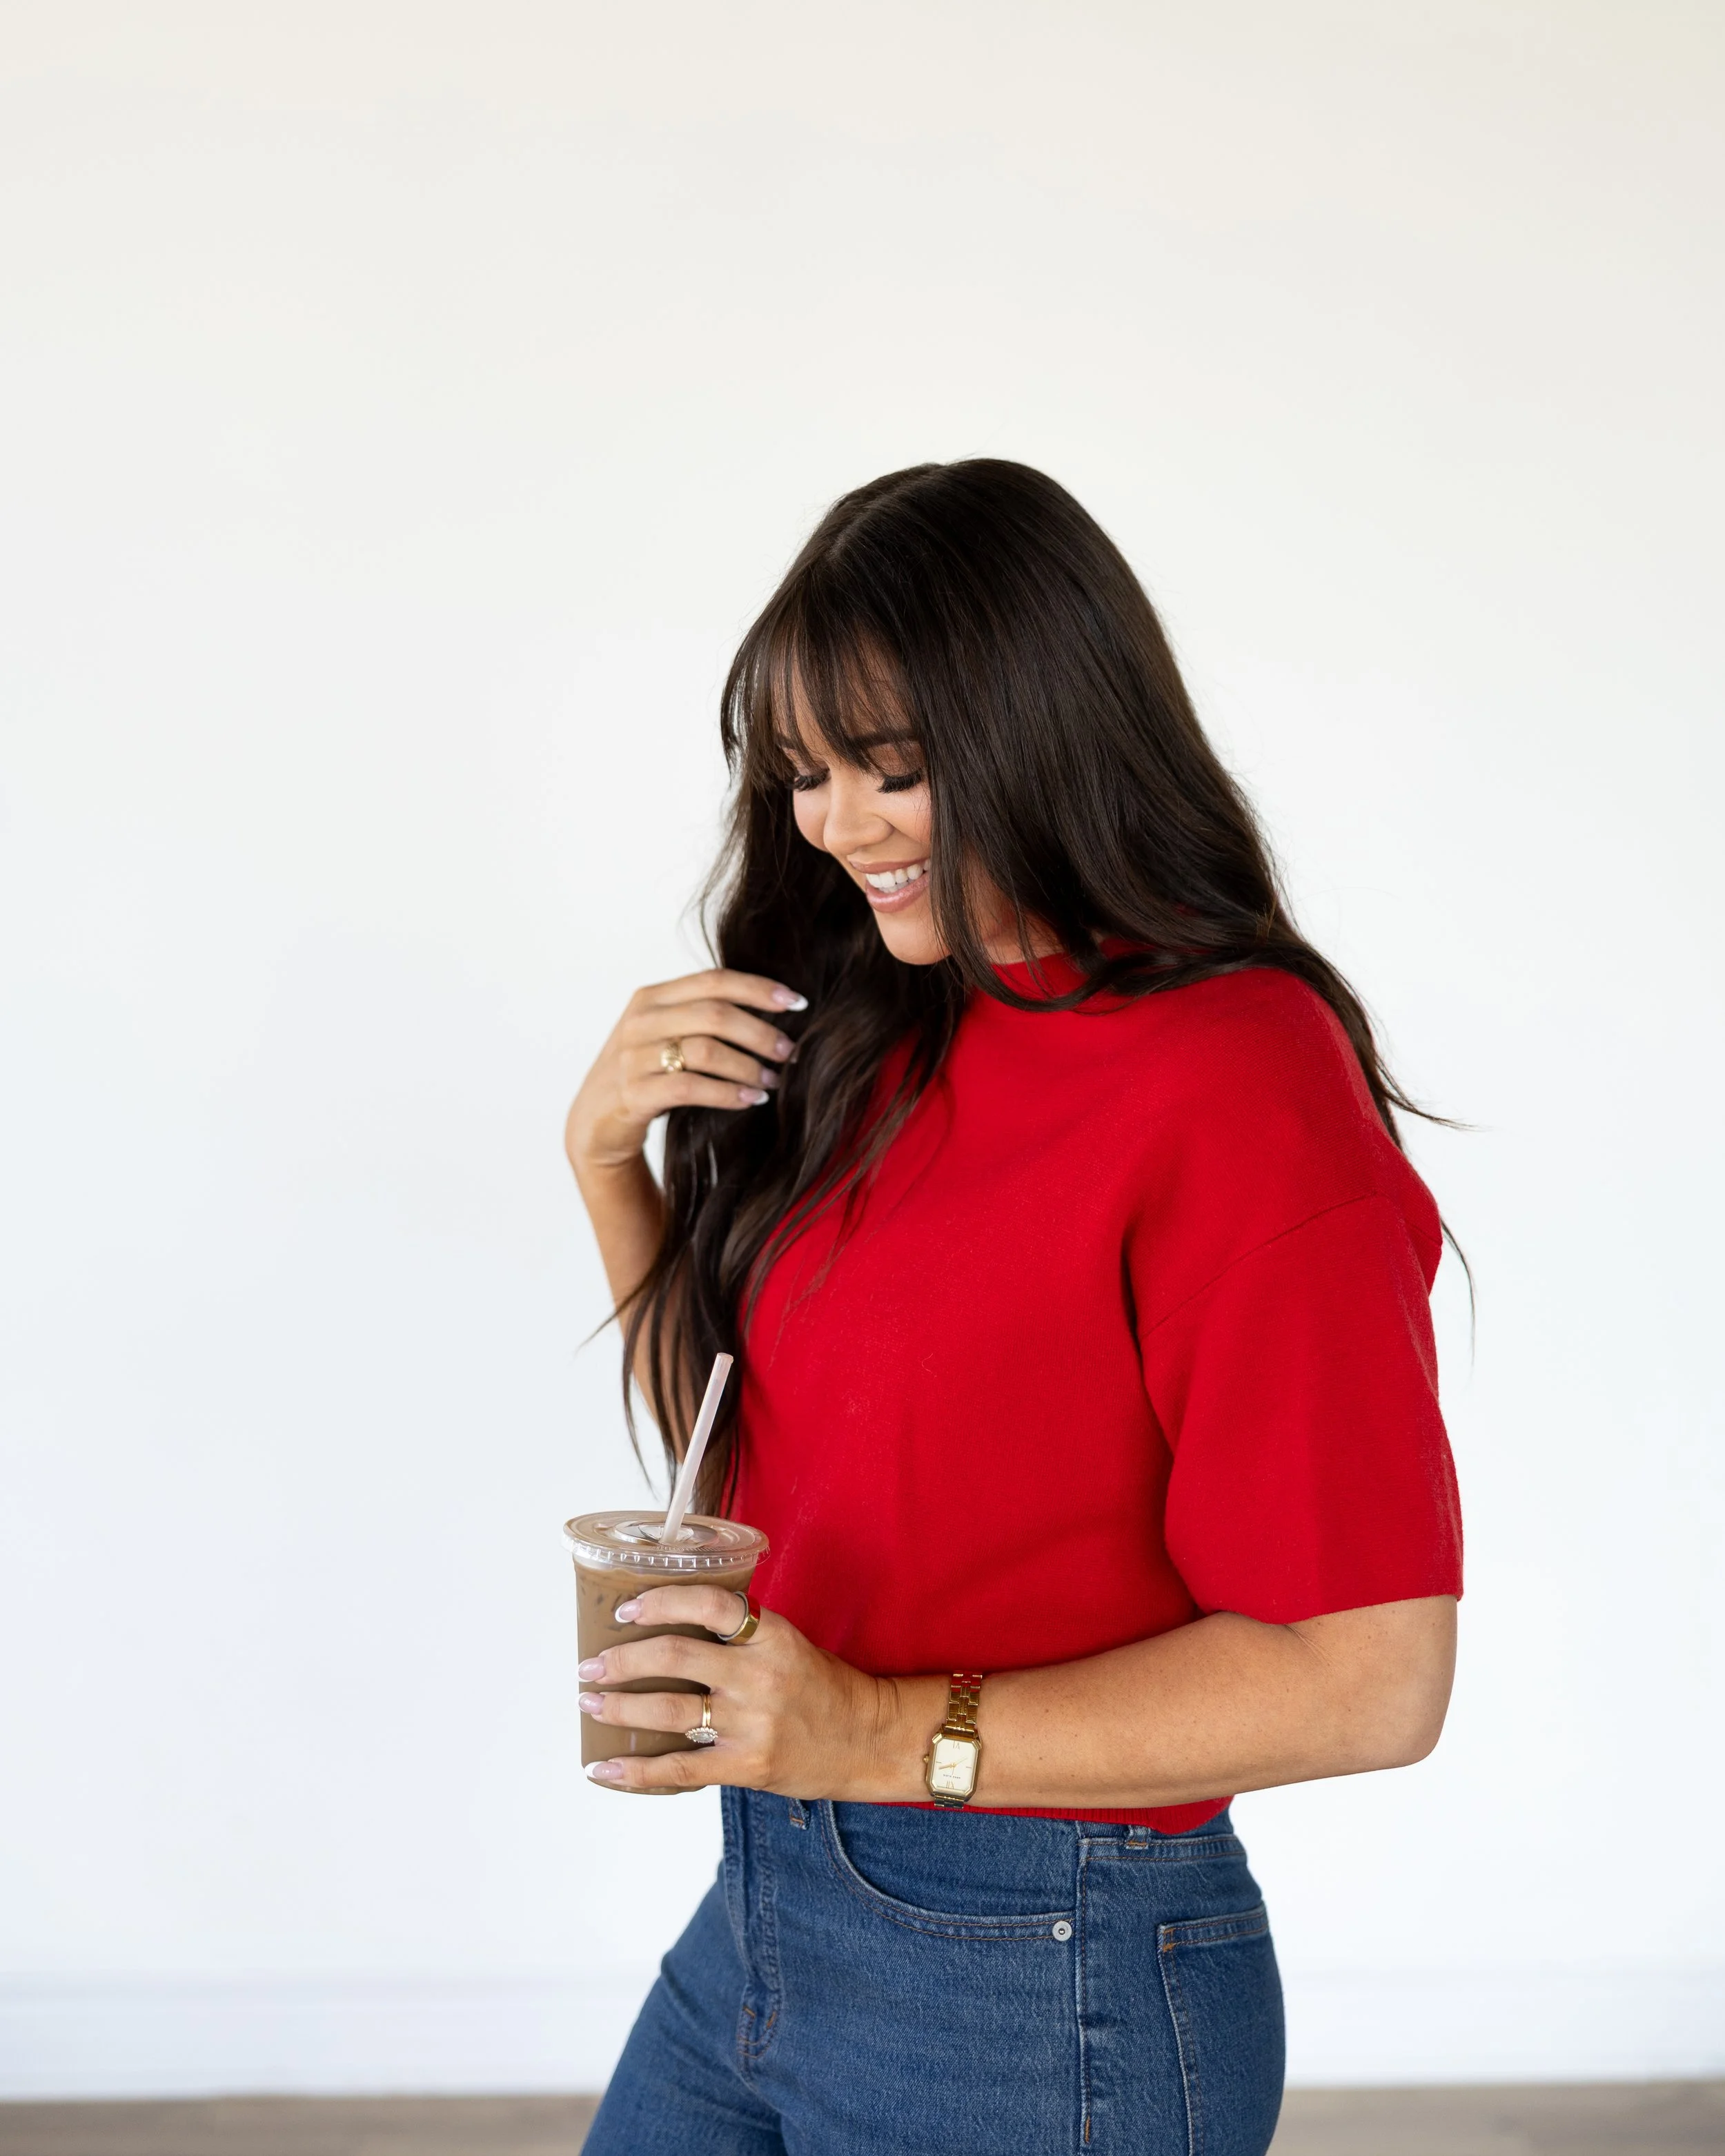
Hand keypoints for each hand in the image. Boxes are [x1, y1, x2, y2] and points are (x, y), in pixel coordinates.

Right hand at [564, 968, 806, 1178]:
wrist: (596, 1123)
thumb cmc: (646, 1076)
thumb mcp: (666, 1035)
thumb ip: (702, 1017)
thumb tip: (774, 1013)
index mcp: (652, 997)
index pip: (714, 980)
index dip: (759, 988)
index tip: (796, 1003)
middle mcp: (640, 1020)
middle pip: (715, 1013)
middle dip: (762, 1032)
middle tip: (791, 1052)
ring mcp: (633, 1056)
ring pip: (706, 1050)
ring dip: (749, 1066)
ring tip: (773, 1081)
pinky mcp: (634, 1093)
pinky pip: (691, 1088)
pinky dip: (728, 1094)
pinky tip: (751, 1100)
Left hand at [576, 1586, 938, 1798]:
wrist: (869, 1739)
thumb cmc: (823, 1687)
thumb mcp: (787, 1643)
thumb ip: (738, 1635)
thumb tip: (669, 1626)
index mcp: (770, 1634)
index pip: (709, 1603)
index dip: (661, 1602)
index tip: (626, 1610)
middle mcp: (758, 1674)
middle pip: (675, 1655)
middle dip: (622, 1659)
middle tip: (590, 1663)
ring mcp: (752, 1723)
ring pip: (668, 1709)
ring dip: (619, 1705)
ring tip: (590, 1700)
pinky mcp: (747, 1766)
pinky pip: (679, 1769)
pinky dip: (636, 1770)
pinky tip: (604, 1766)